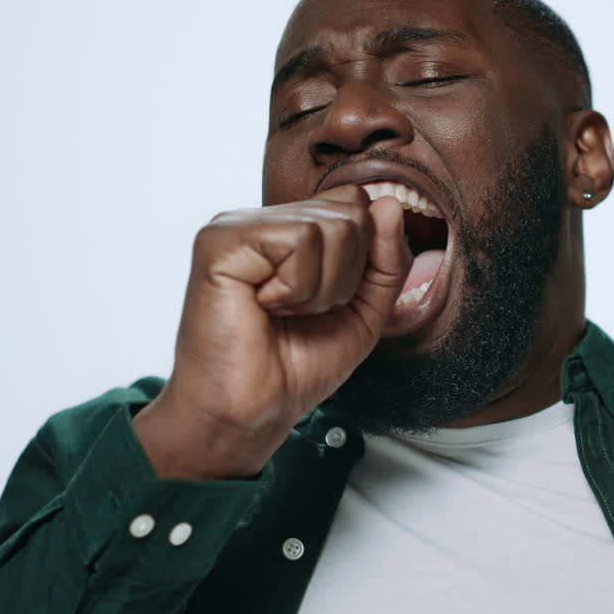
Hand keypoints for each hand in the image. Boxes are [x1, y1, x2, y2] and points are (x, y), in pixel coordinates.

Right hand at [133, 184, 409, 478]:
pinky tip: (264, 306)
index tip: (328, 302)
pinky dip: (298, 287)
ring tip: (284, 311)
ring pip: (333, 226)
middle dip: (347, 276)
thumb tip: (392, 203)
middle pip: (352, 210)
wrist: (252, 411)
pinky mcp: (221, 240)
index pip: (357, 203)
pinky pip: (300, 239)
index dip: (364, 257)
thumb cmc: (298, 365)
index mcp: (291, 228)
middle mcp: (263, 219)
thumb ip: (388, 259)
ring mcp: (238, 224)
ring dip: (322, 288)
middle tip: (302, 311)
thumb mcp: (366, 310)